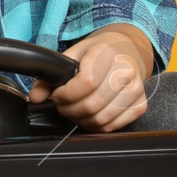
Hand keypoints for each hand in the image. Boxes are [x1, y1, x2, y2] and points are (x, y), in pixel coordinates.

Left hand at [27, 24, 151, 131]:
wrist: (126, 50)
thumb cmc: (97, 53)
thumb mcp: (72, 56)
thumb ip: (50, 76)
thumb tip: (35, 97)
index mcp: (106, 53)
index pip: (86, 83)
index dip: (66, 95)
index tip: (58, 95)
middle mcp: (126, 70)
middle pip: (92, 104)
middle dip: (70, 110)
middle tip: (63, 105)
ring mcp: (136, 89)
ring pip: (101, 119)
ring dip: (81, 120)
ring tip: (75, 110)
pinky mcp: (141, 105)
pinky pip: (113, 126)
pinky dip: (96, 126)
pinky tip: (89, 115)